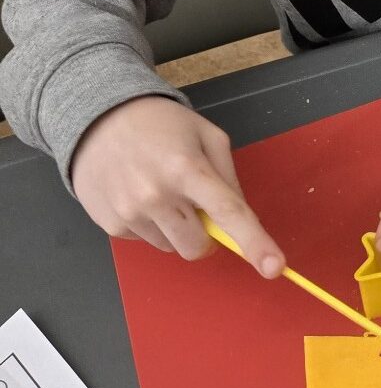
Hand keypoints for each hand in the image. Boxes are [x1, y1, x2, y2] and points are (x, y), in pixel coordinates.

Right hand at [70, 95, 284, 274]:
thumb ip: (227, 176)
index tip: (274, 267)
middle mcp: (157, 196)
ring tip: (164, 192)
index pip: (228, 212)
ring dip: (177, 229)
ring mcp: (130, 213)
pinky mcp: (111, 226)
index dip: (254, 242)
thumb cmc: (161, 125)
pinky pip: (146, 241)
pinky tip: (141, 195)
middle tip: (199, 208)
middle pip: (198, 247)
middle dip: (207, 236)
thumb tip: (239, 216)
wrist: (99, 119)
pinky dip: (152, 226)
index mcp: (188, 169)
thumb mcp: (207, 136)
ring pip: (172, 247)